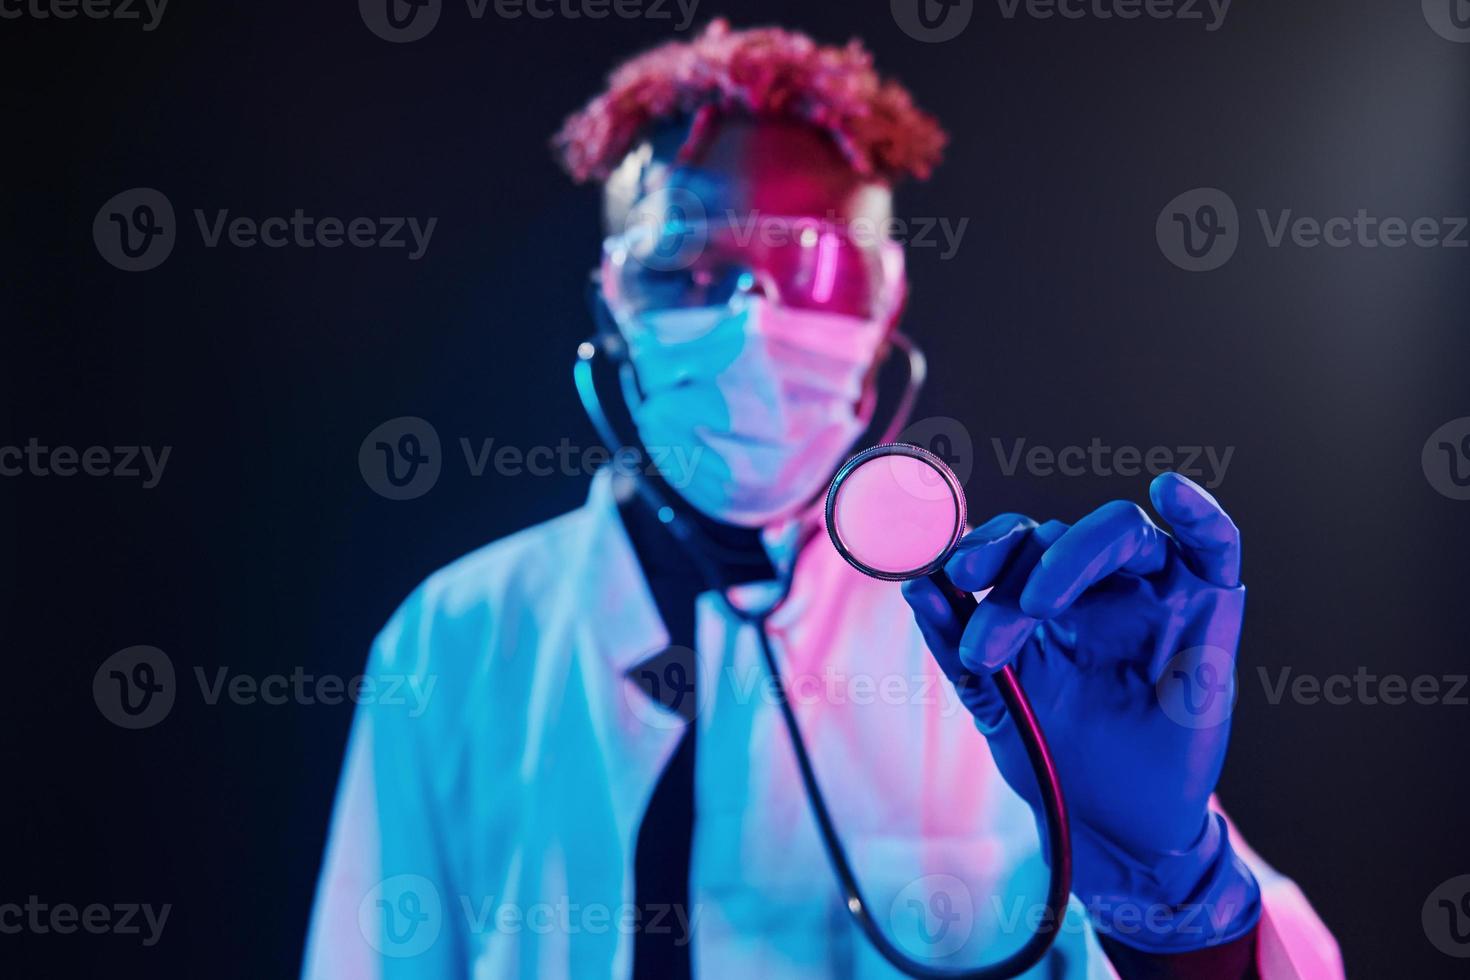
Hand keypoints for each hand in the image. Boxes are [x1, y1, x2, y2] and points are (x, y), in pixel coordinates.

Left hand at [902, 472, 1260, 951]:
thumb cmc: (1051, 757)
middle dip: (1012, 572)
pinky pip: (1216, 546)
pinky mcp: (1210, 610)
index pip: (1013, 542)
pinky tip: (1172, 492)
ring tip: (1036, 603)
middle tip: (981, 627)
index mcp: (1042, 594)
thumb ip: (954, 641)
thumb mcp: (991, 699)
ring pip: (1119, 530)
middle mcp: (1097, 584)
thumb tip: (913, 585)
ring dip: (1071, 554)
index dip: (981, 547)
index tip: (952, 576)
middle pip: (1056, 536)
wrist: (1108, 827)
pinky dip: (1200, 513)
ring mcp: (1154, 592)